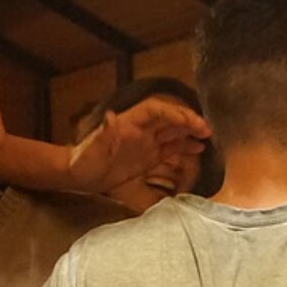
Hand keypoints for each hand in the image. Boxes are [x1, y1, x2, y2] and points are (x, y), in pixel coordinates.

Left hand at [67, 97, 209, 194]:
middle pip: (169, 119)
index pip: (156, 110)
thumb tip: (110, 117)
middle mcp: (140, 130)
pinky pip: (170, 149)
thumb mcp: (91, 149)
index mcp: (129, 123)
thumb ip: (103, 134)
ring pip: (172, 132)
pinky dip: (184, 147)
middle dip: (187, 121)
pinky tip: (198, 149)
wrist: (79, 176)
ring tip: (208, 136)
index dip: (173, 113)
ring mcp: (145, 143)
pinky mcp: (148, 158)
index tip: (188, 121)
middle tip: (206, 129)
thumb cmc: (83, 162)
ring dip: (190, 132)